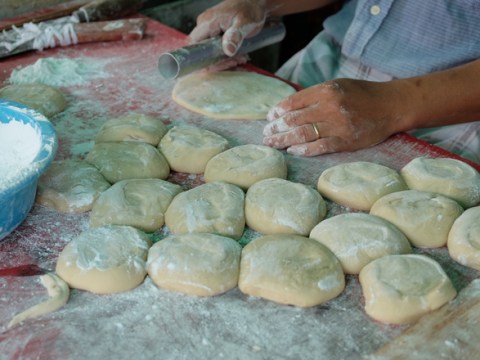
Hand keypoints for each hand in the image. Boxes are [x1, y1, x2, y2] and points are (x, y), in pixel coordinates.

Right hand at [189, 0, 266, 56]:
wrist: (255, 3)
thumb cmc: (250, 9)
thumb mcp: (245, 22)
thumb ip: (235, 36)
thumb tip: (228, 50)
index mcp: (207, 22)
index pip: (194, 46)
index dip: (204, 59)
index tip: (222, 63)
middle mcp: (204, 27)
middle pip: (203, 53)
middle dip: (220, 61)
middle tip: (236, 61)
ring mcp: (209, 32)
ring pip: (210, 54)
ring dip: (225, 60)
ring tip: (241, 58)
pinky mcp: (215, 35)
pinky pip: (216, 51)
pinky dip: (227, 56)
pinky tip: (239, 55)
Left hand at [263, 78, 408, 155]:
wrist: (392, 105)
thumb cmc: (363, 95)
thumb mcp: (338, 86)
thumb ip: (316, 95)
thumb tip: (290, 107)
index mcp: (326, 90)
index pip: (294, 102)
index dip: (278, 111)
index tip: (269, 118)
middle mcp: (330, 106)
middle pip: (294, 119)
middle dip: (276, 128)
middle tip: (265, 134)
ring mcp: (338, 125)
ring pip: (303, 134)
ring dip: (284, 140)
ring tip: (272, 143)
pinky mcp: (346, 141)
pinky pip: (319, 147)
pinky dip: (304, 150)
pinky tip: (293, 151)